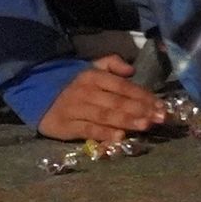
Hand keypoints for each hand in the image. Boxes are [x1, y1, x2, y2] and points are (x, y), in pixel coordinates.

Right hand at [37, 55, 169, 144]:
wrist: (39, 97)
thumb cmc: (74, 85)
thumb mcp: (91, 68)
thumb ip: (112, 64)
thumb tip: (131, 69)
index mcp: (93, 76)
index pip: (123, 86)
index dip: (143, 96)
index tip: (161, 105)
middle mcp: (85, 91)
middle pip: (117, 102)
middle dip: (141, 110)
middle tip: (160, 118)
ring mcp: (76, 109)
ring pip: (105, 116)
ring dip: (128, 121)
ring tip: (146, 125)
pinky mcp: (66, 126)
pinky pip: (88, 130)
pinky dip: (104, 134)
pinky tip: (120, 137)